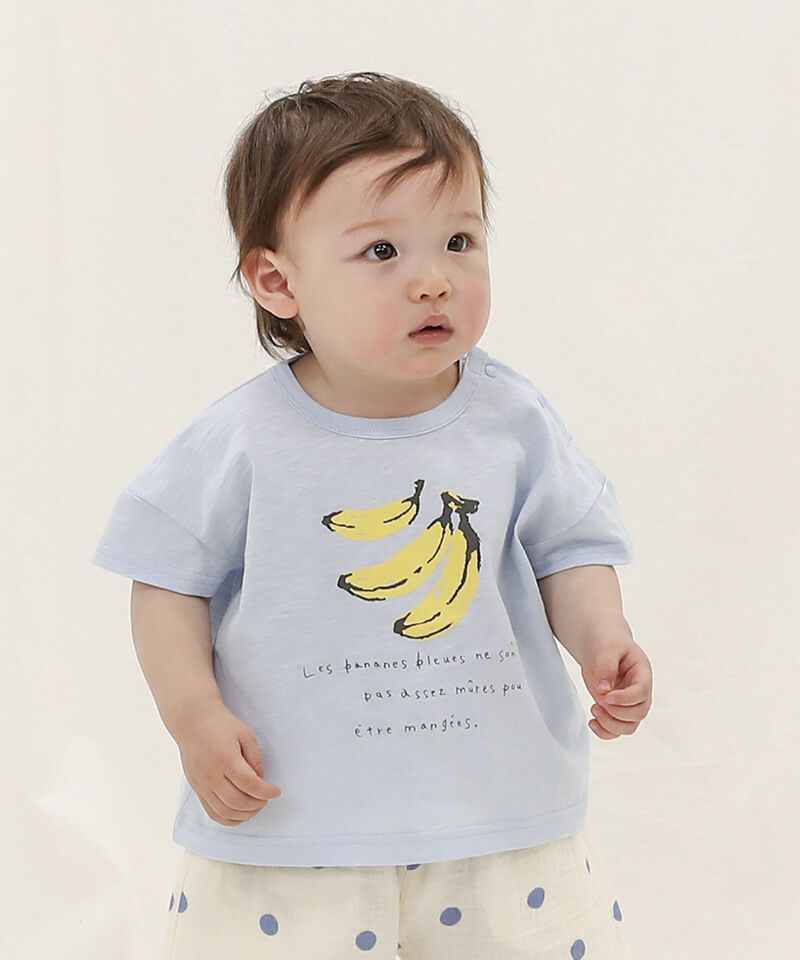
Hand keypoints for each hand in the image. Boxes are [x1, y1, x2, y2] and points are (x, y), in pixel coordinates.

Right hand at [175, 700, 281, 825]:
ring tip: (255, 807)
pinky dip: (227, 819)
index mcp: (226, 759)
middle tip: (266, 799)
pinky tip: (239, 814)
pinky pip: (212, 812)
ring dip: (244, 815)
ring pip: (224, 812)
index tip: (276, 791)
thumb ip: (255, 758)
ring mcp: (202, 784)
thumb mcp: (245, 734)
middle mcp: (211, 775)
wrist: (192, 722)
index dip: (266, 791)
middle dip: (257, 805)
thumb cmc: (221, 725)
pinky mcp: (197, 789)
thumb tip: (260, 780)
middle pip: (237, 802)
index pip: (249, 784)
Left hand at [581, 635, 652, 739]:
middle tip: (598, 701)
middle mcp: (639, 692)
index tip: (606, 696)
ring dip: (610, 725)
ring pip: (629, 727)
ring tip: (594, 709)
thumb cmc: (608, 644)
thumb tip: (603, 689)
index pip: (641, 693)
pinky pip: (616, 731)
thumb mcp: (607, 648)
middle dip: (616, 712)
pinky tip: (592, 722)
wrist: (602, 646)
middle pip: (638, 714)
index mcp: (642, 674)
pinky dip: (605, 732)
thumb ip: (606, 666)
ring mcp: (629, 703)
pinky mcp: (616, 710)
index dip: (625, 699)